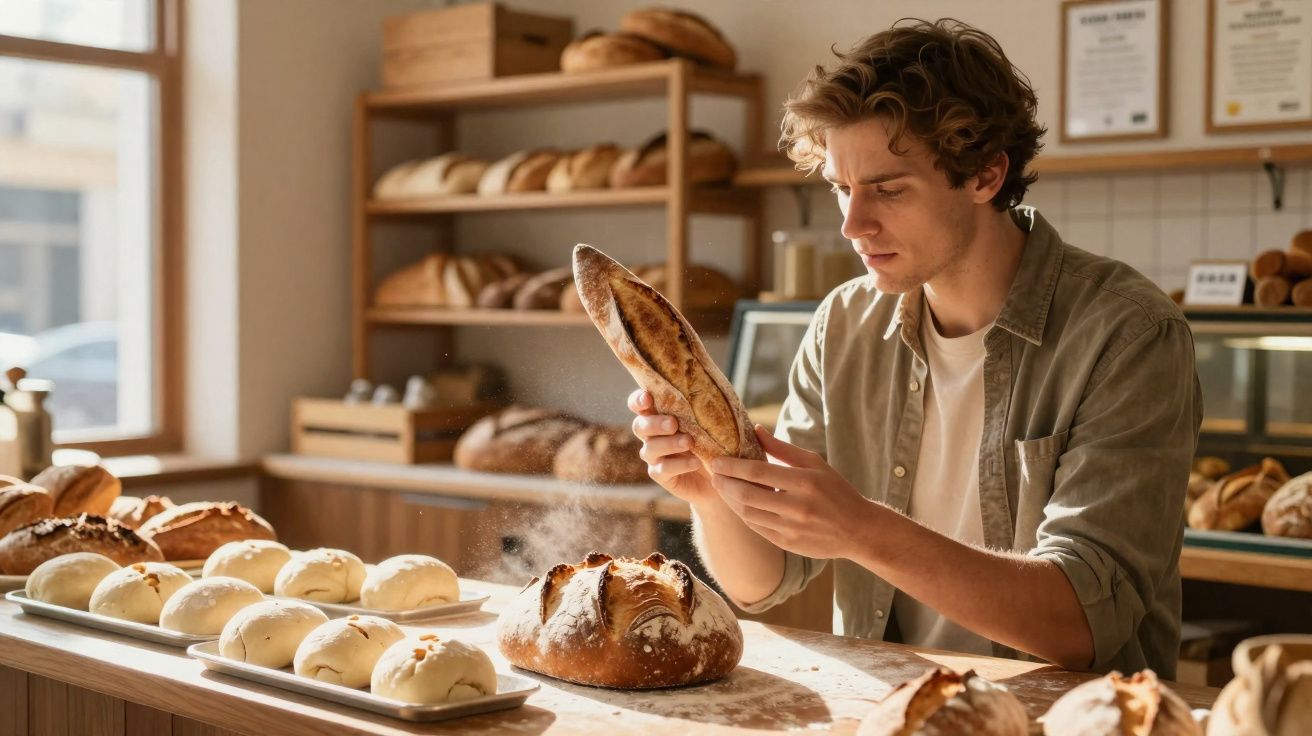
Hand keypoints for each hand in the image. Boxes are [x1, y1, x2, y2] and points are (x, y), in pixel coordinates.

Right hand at [628, 388, 715, 504]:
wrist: (721, 472)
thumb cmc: (714, 438)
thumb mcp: (710, 421)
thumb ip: (701, 407)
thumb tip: (709, 388)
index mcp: (658, 415)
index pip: (639, 405)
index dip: (638, 400)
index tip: (647, 397)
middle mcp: (651, 435)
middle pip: (639, 426)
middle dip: (655, 423)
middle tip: (673, 424)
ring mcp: (653, 456)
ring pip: (650, 448)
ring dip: (669, 444)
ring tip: (689, 442)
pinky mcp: (660, 475)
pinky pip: (662, 469)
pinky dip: (679, 464)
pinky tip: (695, 462)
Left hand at [709, 426, 875, 559]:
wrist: (857, 529)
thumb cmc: (836, 490)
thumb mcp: (815, 463)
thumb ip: (783, 448)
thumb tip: (755, 429)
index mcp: (805, 482)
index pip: (759, 472)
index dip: (733, 466)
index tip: (717, 460)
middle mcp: (797, 507)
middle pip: (747, 494)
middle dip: (724, 483)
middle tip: (713, 474)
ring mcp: (791, 528)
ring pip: (748, 513)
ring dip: (730, 500)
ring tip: (722, 487)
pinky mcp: (788, 543)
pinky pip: (756, 527)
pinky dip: (743, 514)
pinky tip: (737, 503)